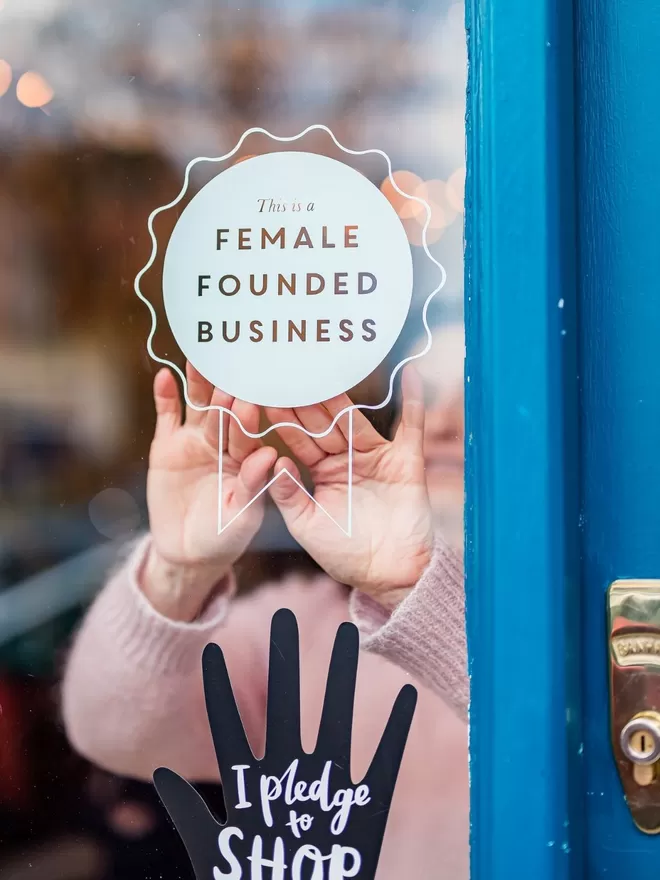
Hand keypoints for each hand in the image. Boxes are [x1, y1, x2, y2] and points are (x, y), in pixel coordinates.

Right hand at [143, 363, 275, 620]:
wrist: (187, 551)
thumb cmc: (224, 537)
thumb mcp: (241, 517)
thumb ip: (253, 486)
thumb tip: (270, 454)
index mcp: (247, 457)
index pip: (249, 432)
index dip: (249, 417)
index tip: (252, 400)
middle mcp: (224, 442)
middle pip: (224, 411)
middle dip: (225, 391)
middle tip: (229, 368)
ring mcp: (195, 440)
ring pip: (198, 405)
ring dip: (198, 382)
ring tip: (199, 358)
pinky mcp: (167, 443)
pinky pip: (167, 415)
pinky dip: (165, 396)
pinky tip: (163, 375)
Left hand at [154, 610, 416, 879]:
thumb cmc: (254, 879)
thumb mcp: (217, 850)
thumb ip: (192, 814)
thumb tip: (160, 775)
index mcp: (253, 785)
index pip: (230, 728)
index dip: (219, 691)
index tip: (208, 649)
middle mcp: (289, 774)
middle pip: (287, 705)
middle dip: (285, 662)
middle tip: (283, 616)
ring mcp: (326, 787)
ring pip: (335, 721)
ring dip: (343, 680)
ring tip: (348, 635)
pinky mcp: (362, 810)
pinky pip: (384, 765)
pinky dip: (398, 732)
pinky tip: (408, 698)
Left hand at [265, 366, 433, 607]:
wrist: (389, 575)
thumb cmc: (344, 554)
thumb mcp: (306, 525)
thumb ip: (288, 493)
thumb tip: (274, 460)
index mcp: (321, 472)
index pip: (298, 438)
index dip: (281, 418)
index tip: (262, 392)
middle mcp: (347, 458)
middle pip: (324, 423)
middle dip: (306, 399)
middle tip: (288, 370)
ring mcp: (376, 457)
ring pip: (356, 420)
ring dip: (342, 396)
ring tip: (327, 366)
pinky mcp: (406, 461)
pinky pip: (411, 427)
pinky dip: (414, 401)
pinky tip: (410, 374)